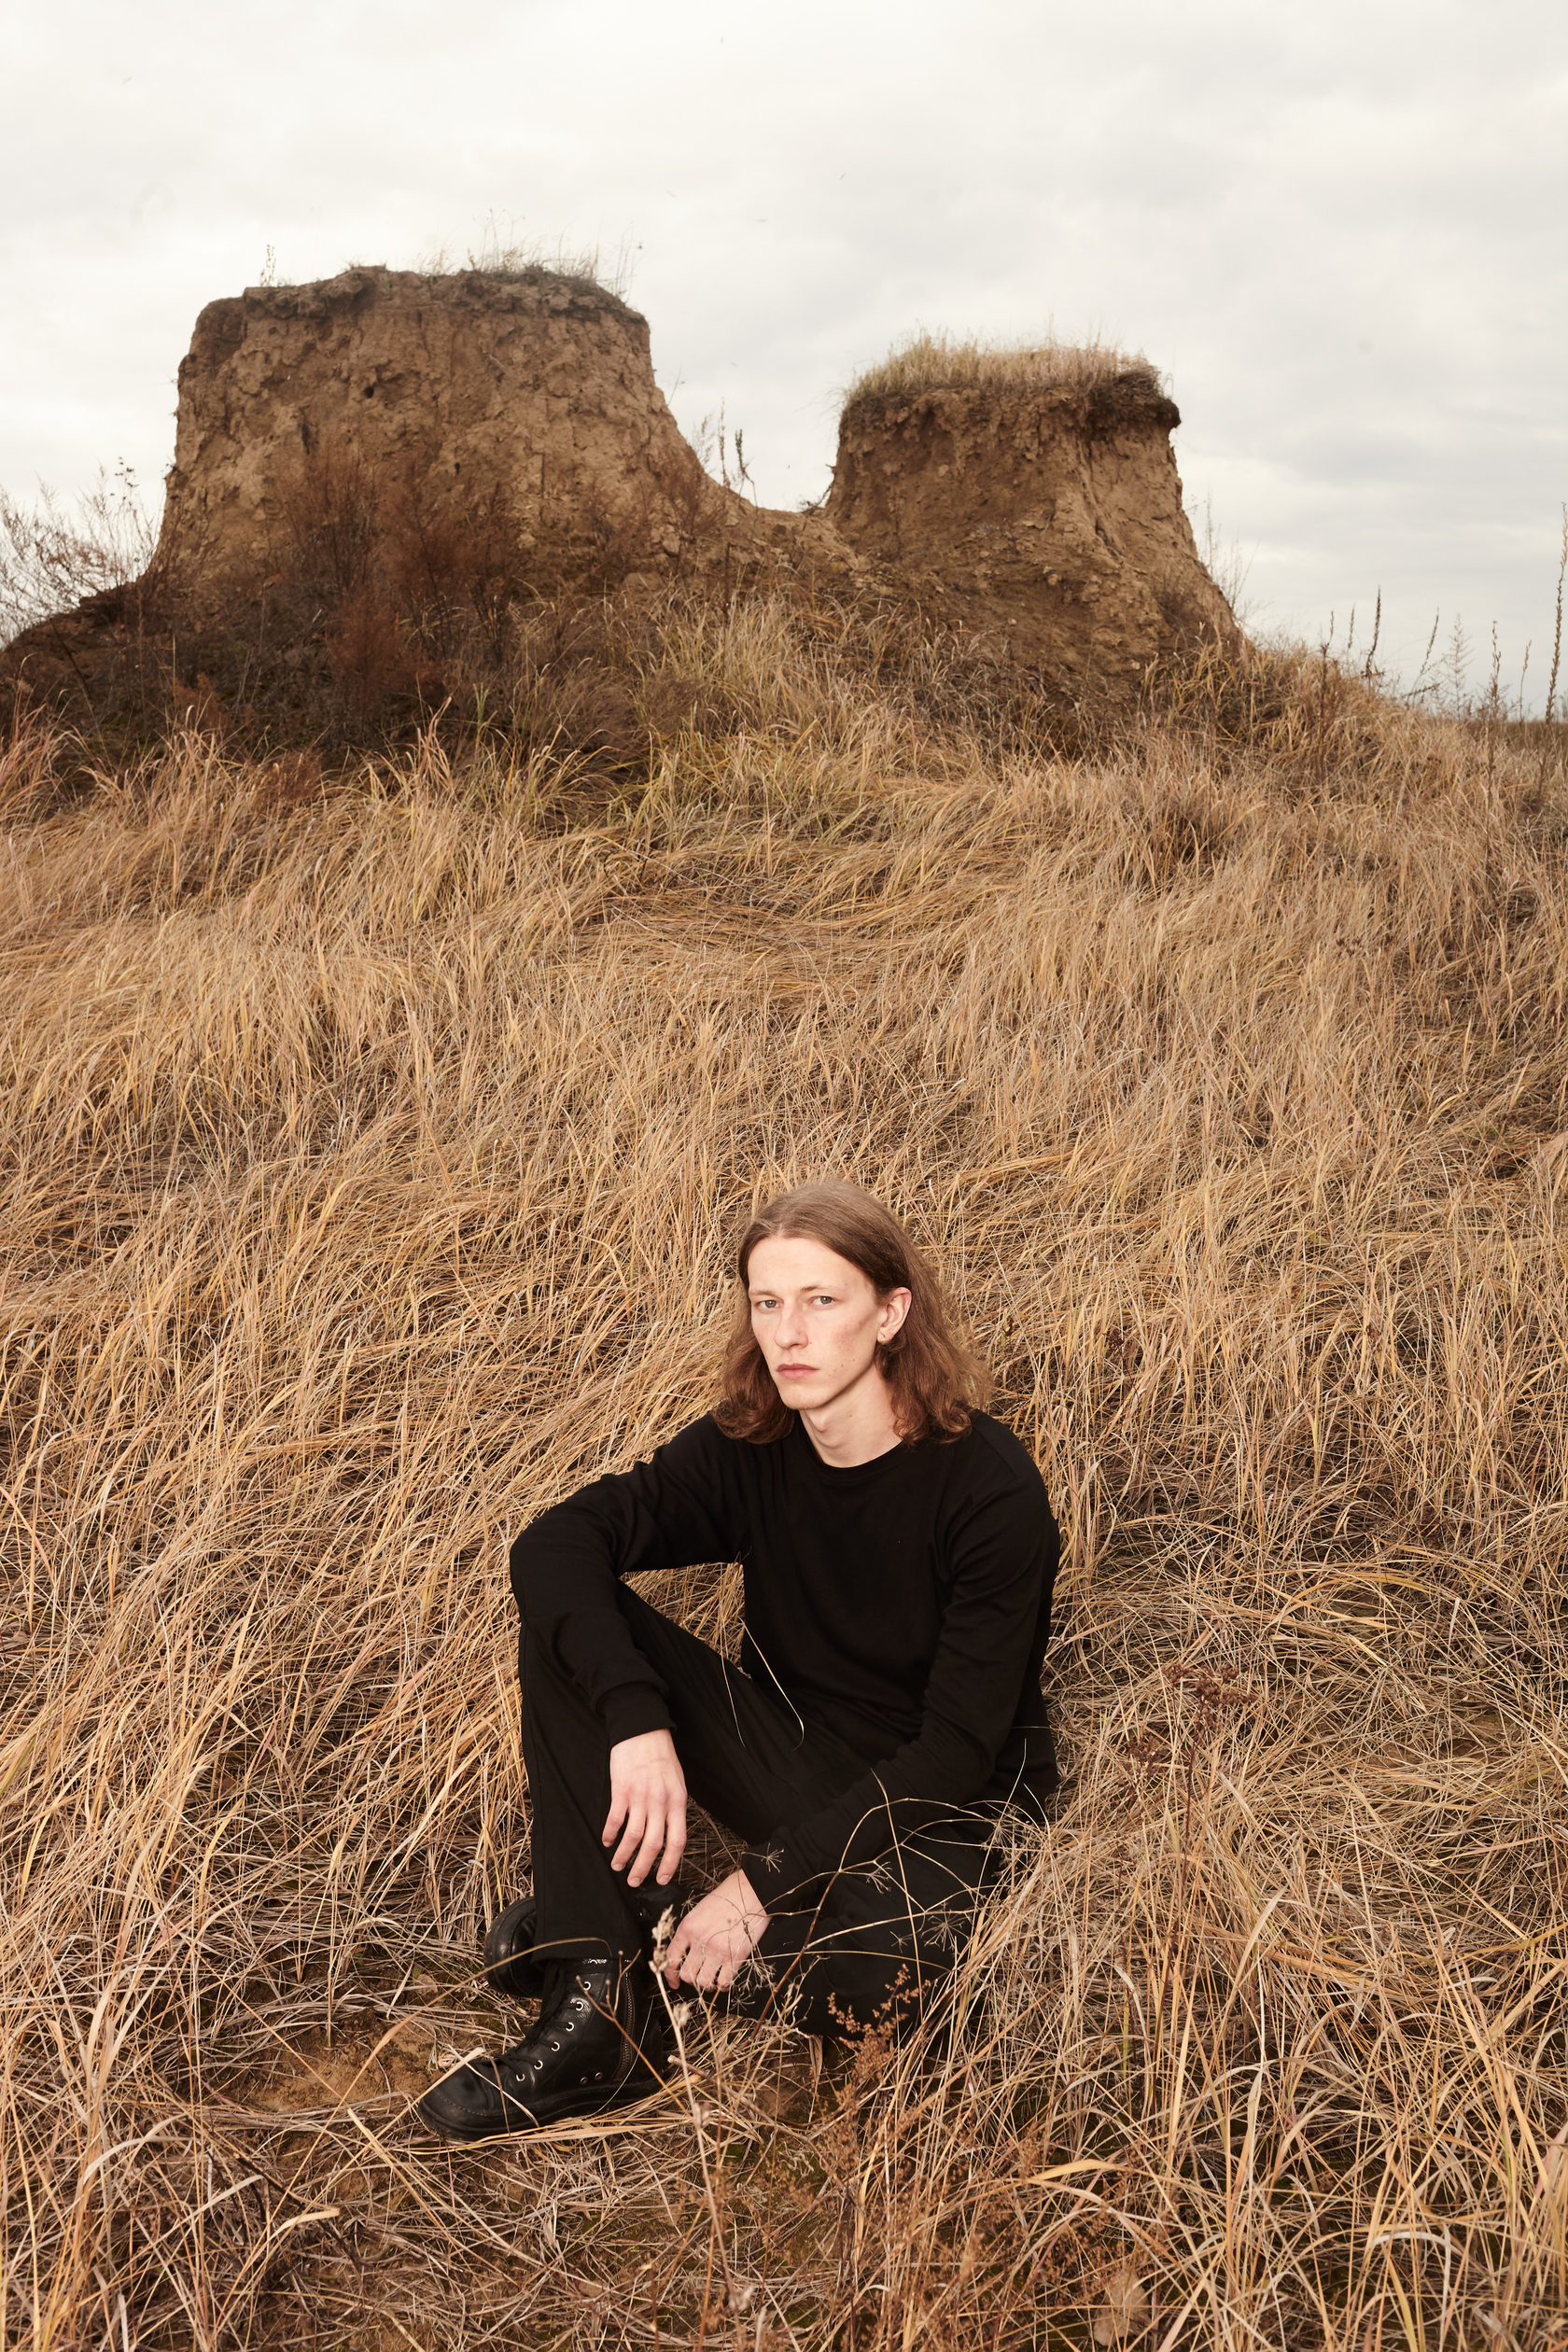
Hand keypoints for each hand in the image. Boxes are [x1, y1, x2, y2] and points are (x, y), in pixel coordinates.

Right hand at [604, 1729, 687, 1886]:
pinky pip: (615, 1819)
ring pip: (633, 1836)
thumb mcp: (677, 1781)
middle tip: (634, 1881)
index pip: (678, 1841)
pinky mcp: (621, 1790)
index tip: (662, 1879)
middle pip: (654, 1844)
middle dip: (643, 1868)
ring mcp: (640, 1796)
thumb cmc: (662, 1756)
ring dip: (624, 1855)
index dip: (670, 1863)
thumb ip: (674, 1806)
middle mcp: (661, 1802)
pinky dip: (610, 1834)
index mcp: (678, 1801)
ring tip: (617, 1866)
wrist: (643, 1730)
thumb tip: (670, 1831)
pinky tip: (607, 1841)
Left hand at [664, 1870, 769, 1991]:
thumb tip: (686, 1952)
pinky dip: (722, 1984)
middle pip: (686, 1974)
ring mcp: (718, 1950)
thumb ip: (690, 1931)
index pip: (671, 1958)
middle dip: (690, 1978)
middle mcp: (700, 1941)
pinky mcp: (736, 1956)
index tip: (674, 1982)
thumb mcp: (700, 1910)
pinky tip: (724, 1978)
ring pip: (703, 1982)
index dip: (670, 1975)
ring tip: (711, 1976)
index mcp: (688, 1927)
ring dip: (706, 1983)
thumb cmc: (727, 1896)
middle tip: (697, 1975)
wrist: (751, 1891)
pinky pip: (724, 1982)